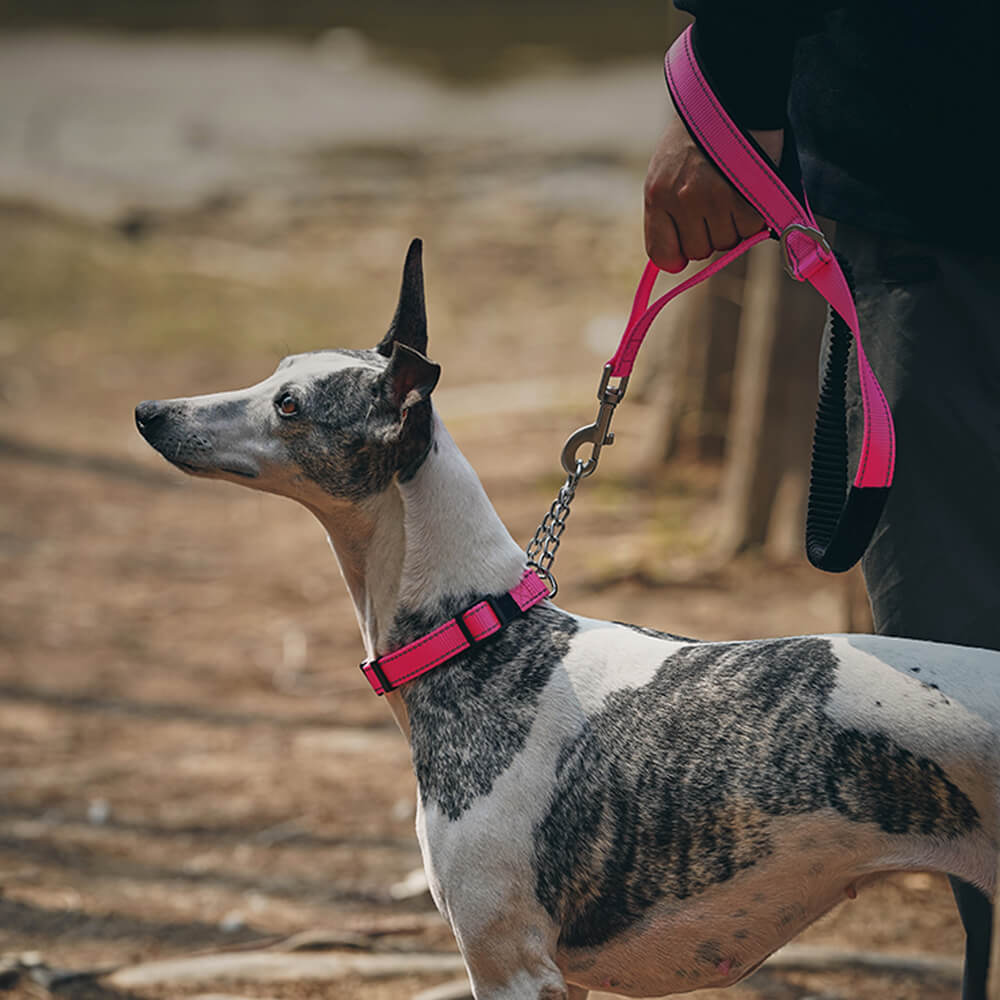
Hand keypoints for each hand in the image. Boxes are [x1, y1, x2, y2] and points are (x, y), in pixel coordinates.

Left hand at [643, 100, 783, 272]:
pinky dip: (754, 215)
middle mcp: (682, 200)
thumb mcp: (667, 169)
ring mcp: (713, 199)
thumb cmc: (699, 135)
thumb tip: (677, 260)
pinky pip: (751, 229)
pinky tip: (749, 189)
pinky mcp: (745, 196)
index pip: (661, 253)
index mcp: (657, 194)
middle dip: (709, 233)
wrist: (733, 93)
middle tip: (715, 201)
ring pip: (727, 242)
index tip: (685, 248)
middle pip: (699, 251)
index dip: (676, 255)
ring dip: (733, 224)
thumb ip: (666, 212)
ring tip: (732, 189)